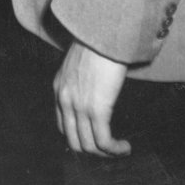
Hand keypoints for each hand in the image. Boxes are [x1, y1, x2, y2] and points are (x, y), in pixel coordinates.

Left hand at [54, 40, 130, 156]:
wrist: (103, 31)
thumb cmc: (97, 42)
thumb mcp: (80, 63)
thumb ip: (80, 80)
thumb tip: (94, 92)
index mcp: (59, 88)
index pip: (63, 126)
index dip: (80, 137)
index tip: (97, 138)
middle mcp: (64, 99)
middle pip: (74, 141)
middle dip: (93, 150)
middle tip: (110, 149)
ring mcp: (79, 106)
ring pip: (89, 146)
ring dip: (107, 153)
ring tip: (121, 149)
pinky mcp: (97, 109)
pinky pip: (104, 141)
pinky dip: (115, 149)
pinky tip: (125, 146)